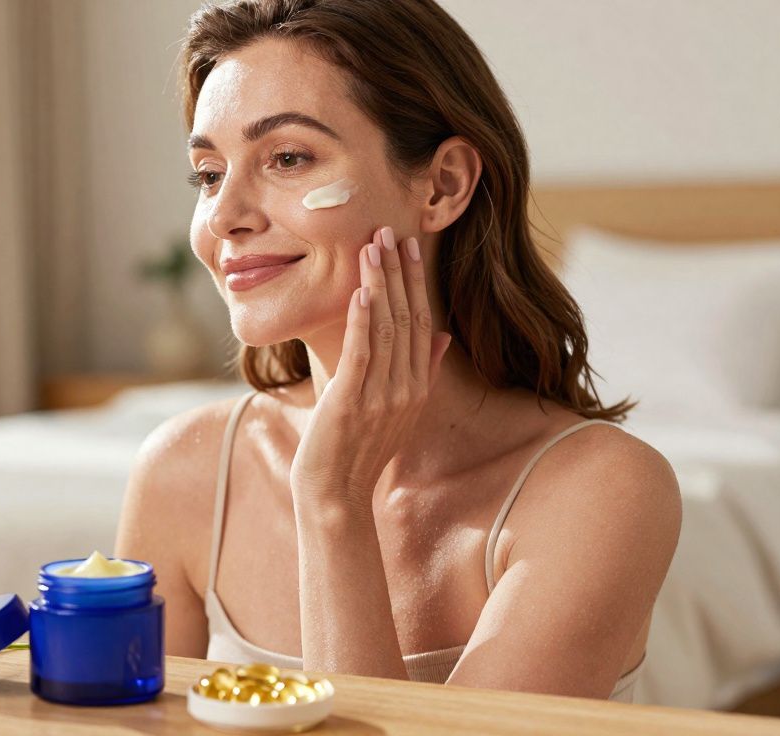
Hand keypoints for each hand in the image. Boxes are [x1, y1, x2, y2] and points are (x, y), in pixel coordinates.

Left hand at [289, 226, 452, 513]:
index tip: (408, 247)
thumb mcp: (399, 411)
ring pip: (385, 329)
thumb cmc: (357, 453)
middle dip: (399, 273)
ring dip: (379, 284)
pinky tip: (359, 292)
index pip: (422, 323)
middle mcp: (406, 390)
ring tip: (373, 247)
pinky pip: (361, 354)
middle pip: (407, 318)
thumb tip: (443, 335)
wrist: (335, 497)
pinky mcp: (352, 403)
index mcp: (417, 388)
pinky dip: (361, 321)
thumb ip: (422, 372)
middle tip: (390, 231)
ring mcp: (381, 397)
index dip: (415, 283)